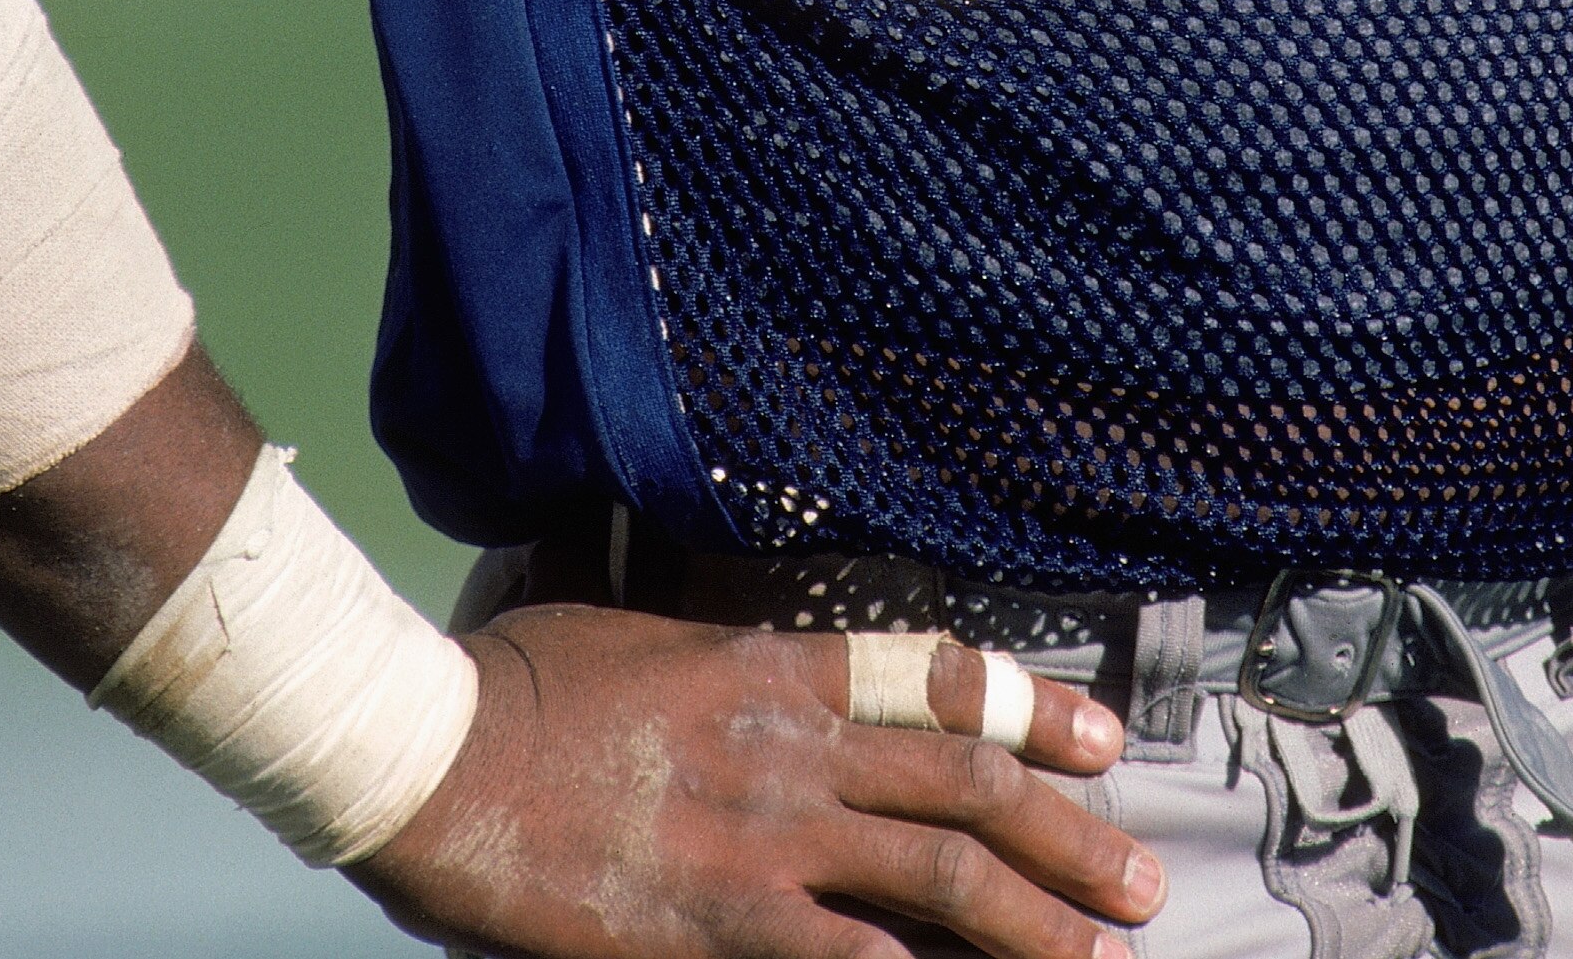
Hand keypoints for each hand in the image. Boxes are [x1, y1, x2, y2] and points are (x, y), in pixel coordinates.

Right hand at [349, 611, 1163, 958]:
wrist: (430, 747)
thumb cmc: (517, 687)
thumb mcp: (644, 645)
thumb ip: (725, 676)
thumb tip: (772, 697)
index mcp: (773, 668)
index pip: (935, 683)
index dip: (1031, 712)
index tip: (1102, 744)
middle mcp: (790, 748)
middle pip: (964, 789)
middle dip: (1066, 839)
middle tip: (1141, 881)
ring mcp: (758, 840)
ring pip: (934, 878)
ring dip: (1029, 924)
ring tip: (1096, 957)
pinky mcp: (710, 926)